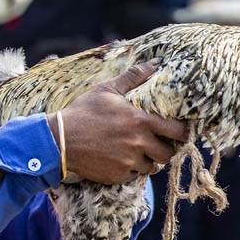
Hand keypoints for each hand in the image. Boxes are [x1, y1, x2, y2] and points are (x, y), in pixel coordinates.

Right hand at [53, 62, 189, 183]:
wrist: (58, 140)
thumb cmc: (84, 111)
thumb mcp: (107, 90)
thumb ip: (134, 77)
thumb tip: (155, 63)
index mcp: (140, 120)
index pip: (177, 131)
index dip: (181, 133)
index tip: (178, 131)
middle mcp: (138, 143)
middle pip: (168, 154)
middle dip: (166, 149)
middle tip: (158, 144)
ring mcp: (128, 162)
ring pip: (152, 167)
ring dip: (148, 160)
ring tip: (136, 151)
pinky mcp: (118, 176)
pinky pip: (134, 176)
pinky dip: (131, 169)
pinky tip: (120, 158)